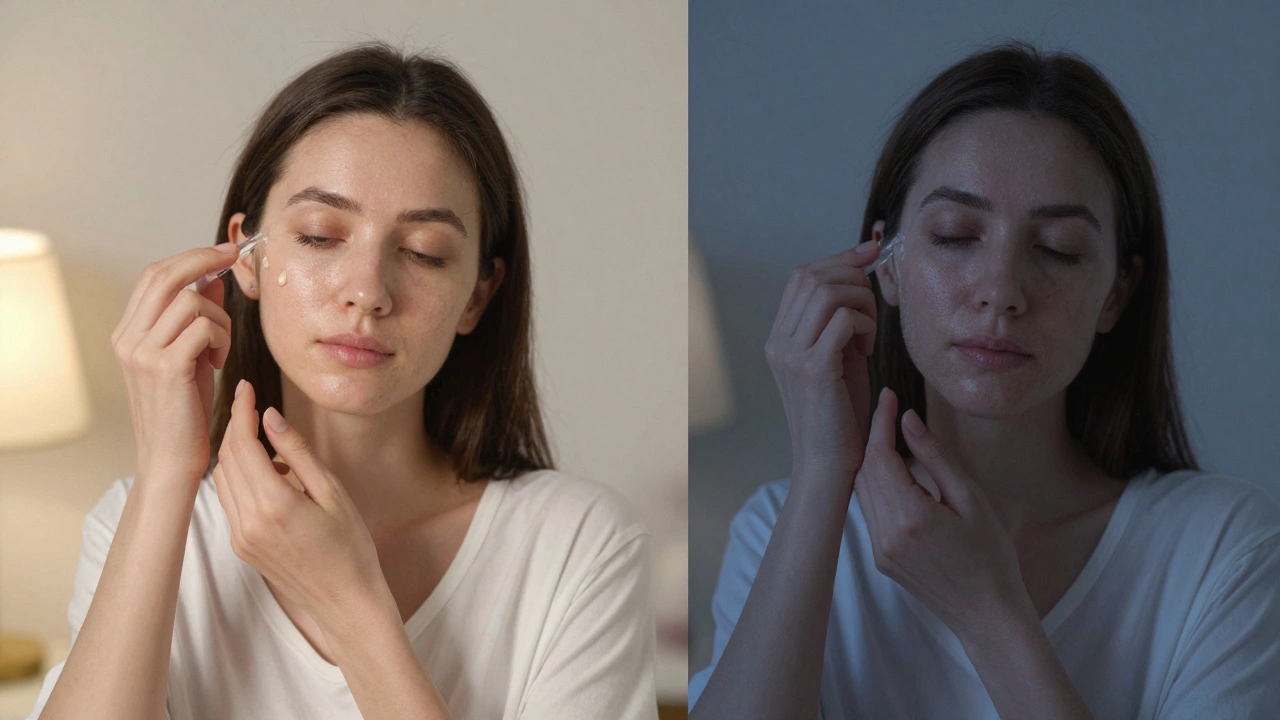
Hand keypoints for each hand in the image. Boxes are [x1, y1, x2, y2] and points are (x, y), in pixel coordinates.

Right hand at [111, 244, 239, 481]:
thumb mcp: (190, 356)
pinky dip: (221, 339)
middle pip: (167, 275)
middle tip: (233, 258)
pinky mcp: (165, 367)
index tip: (223, 252)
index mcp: (127, 333)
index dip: (190, 257)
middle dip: (205, 260)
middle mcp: (128, 338)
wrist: (170, 459)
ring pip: (192, 302)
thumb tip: (213, 279)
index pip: (155, 275)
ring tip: (220, 349)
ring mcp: (142, 352)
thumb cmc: (183, 411)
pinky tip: (218, 362)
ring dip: (220, 320)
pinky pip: (203, 327)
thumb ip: (196, 317)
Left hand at [212, 379, 388, 630]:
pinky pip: (229, 500)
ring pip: (222, 479)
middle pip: (227, 458)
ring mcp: (240, 537)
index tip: (246, 387)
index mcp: (273, 504)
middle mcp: (247, 521)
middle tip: (251, 403)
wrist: (344, 601)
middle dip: (235, 427)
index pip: (243, 444)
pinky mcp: (240, 547)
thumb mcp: (333, 492)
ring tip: (266, 440)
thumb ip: (297, 453)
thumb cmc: (350, 547)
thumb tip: (271, 417)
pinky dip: (240, 477)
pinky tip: (269, 474)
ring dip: (236, 452)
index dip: (241, 412)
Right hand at [766, 241, 881, 479]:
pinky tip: (867, 350)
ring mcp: (791, 354)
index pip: (803, 276)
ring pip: (828, 292)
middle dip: (854, 277)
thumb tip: (861, 279)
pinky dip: (864, 325)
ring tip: (870, 334)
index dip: (839, 257)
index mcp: (779, 338)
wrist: (828, 466)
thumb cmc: (840, 417)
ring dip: (861, 303)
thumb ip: (840, 324)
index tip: (871, 252)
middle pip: (813, 276)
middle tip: (875, 304)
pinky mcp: (812, 369)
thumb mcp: (837, 360)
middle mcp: (778, 342)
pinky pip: (843, 320)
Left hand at [854, 388, 1030, 639]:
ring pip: (861, 491)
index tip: (887, 396)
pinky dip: (876, 487)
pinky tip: (892, 473)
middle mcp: (885, 534)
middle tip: (888, 410)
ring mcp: (879, 549)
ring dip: (871, 461)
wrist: (988, 614)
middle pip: (865, 471)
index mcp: (910, 516)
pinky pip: (869, 512)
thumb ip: (935, 457)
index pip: (880, 456)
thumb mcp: (971, 499)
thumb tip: (908, 419)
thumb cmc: (992, 556)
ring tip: (889, 435)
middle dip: (873, 438)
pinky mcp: (880, 559)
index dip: (880, 422)